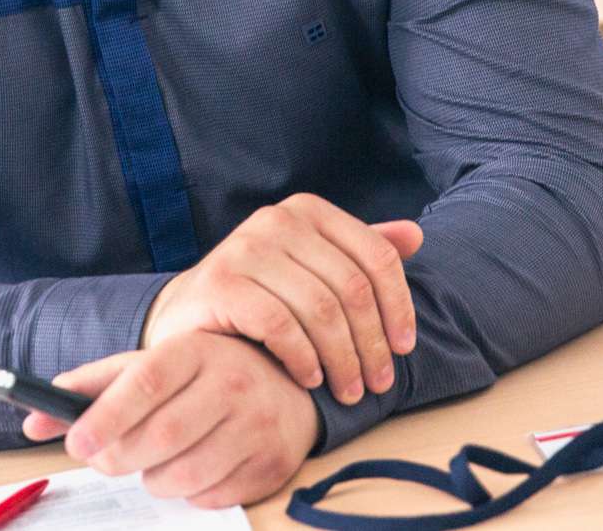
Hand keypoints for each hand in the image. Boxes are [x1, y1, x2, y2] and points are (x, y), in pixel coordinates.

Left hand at [21, 332, 318, 508]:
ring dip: (153, 479)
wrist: (285, 382)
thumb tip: (32, 422)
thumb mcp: (147, 366)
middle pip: (161, 438)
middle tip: (105, 458)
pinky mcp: (272, 463)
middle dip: (121, 457)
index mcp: (194, 351)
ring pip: (183, 476)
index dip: (107, 417)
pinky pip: (211, 497)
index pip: (145, 383)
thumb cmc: (200, 374)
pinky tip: (193, 465)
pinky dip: (189, 493)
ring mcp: (256, 424)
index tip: (76, 443)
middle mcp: (231, 383)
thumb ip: (89, 390)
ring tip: (154, 460)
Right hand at [142, 193, 422, 404]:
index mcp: (308, 211)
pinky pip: (280, 325)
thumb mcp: (313, 268)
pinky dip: (303, 358)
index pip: (376, 256)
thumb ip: (359, 251)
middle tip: (377, 384)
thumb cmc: (262, 295)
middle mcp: (277, 220)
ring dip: (343, 360)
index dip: (399, 306)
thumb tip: (415, 236)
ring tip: (349, 391)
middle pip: (351, 288)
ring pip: (321, 309)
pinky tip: (311, 380)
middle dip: (371, 344)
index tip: (403, 349)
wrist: (187, 316)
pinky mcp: (220, 283)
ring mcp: (245, 248)